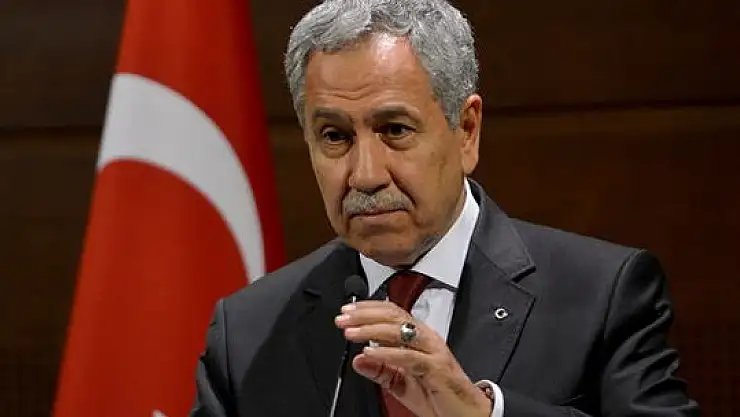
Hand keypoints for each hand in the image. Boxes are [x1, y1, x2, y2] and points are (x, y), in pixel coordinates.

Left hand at [335, 300, 491, 416]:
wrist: (467, 414)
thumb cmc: (438, 396)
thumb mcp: (401, 383)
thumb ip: (380, 370)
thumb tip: (357, 359)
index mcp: (418, 337)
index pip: (391, 312)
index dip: (367, 308)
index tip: (346, 311)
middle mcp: (426, 339)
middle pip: (393, 315)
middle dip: (365, 314)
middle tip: (343, 317)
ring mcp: (433, 351)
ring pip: (400, 330)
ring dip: (371, 329)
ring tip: (351, 332)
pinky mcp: (437, 368)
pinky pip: (408, 357)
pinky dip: (387, 353)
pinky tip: (370, 352)